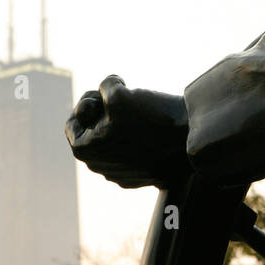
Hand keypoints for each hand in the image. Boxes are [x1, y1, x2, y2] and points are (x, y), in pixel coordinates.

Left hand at [65, 75, 192, 191]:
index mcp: (86, 151)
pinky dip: (138, 140)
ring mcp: (122, 175)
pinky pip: (132, 154)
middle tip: (122, 100)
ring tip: (141, 115)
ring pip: (113, 144)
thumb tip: (107, 91)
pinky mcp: (144, 177)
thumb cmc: (151, 118)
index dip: (87, 103)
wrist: (192, 141)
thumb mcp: (118, 93)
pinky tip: (153, 131)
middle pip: (92, 134)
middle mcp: (100, 168)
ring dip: (121, 126)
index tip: (105, 96)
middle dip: (103, 114)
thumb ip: (103, 87)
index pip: (72, 124)